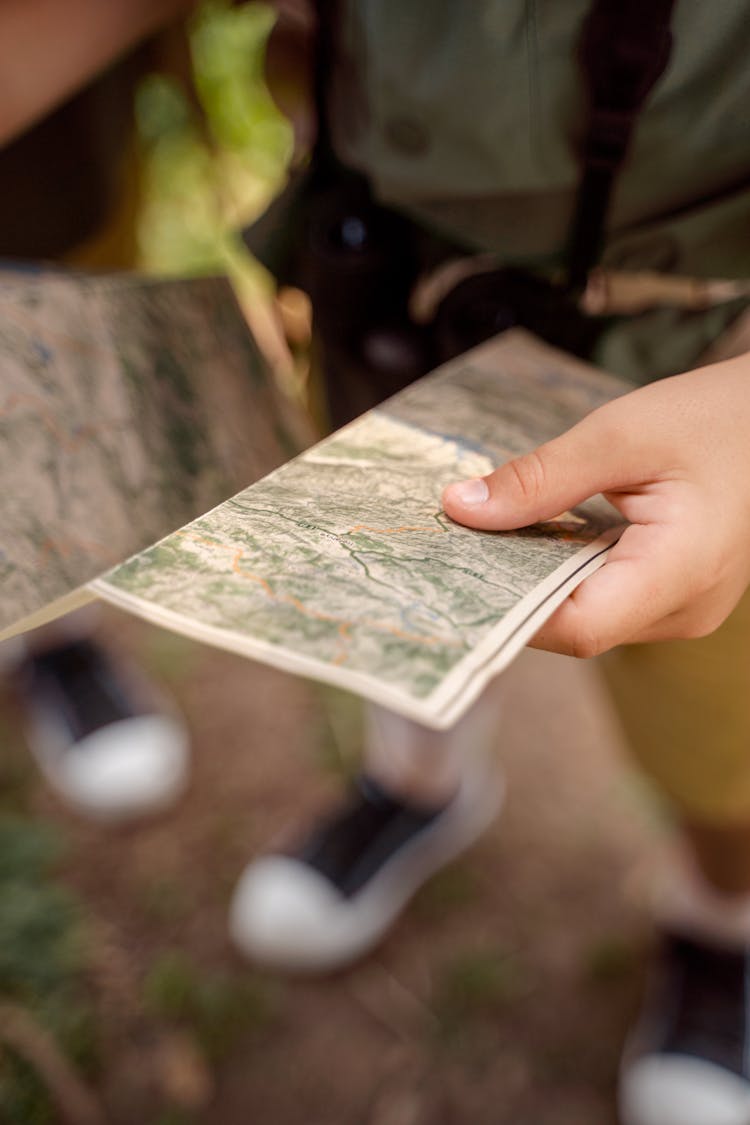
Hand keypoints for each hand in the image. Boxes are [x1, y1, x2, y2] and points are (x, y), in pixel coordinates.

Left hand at [442, 354, 749, 656]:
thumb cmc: (712, 417)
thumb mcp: (619, 433)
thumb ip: (539, 478)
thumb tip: (459, 508)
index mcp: (682, 570)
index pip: (580, 626)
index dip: (512, 609)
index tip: (454, 574)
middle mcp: (685, 608)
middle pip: (577, 625)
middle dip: (512, 591)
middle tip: (452, 549)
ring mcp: (682, 608)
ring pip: (588, 615)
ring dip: (536, 580)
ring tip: (485, 538)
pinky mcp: (674, 596)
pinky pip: (606, 598)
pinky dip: (564, 571)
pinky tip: (533, 538)